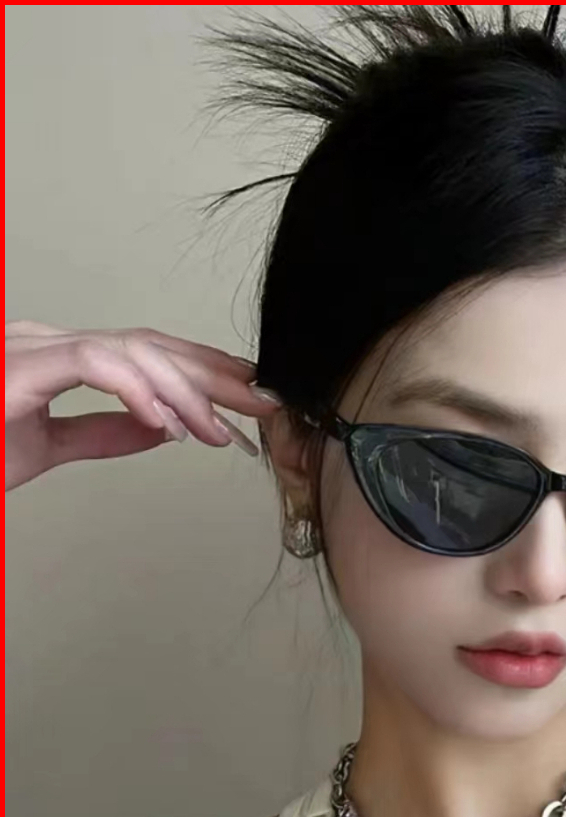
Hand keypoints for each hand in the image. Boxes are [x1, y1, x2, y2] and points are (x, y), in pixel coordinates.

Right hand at [5, 320, 281, 491]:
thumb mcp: (44, 448)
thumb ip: (101, 434)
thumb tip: (162, 431)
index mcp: (56, 357)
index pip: (146, 352)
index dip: (202, 370)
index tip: (248, 395)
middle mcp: (46, 342)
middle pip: (151, 344)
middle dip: (215, 374)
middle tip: (264, 405)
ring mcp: (28, 349)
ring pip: (130, 349)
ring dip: (185, 391)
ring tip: (220, 432)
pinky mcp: (15, 371)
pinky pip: (91, 364)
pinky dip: (137, 392)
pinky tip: (167, 426)